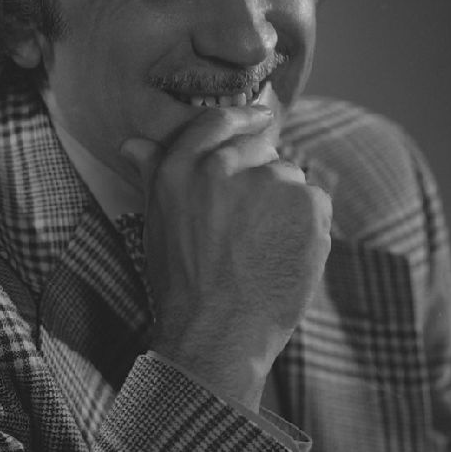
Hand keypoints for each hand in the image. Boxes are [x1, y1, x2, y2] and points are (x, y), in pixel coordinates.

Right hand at [120, 105, 331, 410]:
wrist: (218, 335)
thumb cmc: (182, 286)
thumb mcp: (157, 224)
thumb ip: (153, 174)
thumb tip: (134, 142)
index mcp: (181, 168)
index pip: (217, 122)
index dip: (242, 117)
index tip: (260, 117)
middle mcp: (223, 167)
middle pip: (260, 149)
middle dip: (263, 177)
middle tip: (255, 224)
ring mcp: (269, 182)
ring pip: (290, 177)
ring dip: (285, 203)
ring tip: (266, 247)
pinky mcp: (307, 203)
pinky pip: (316, 201)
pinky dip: (309, 224)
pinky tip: (286, 254)